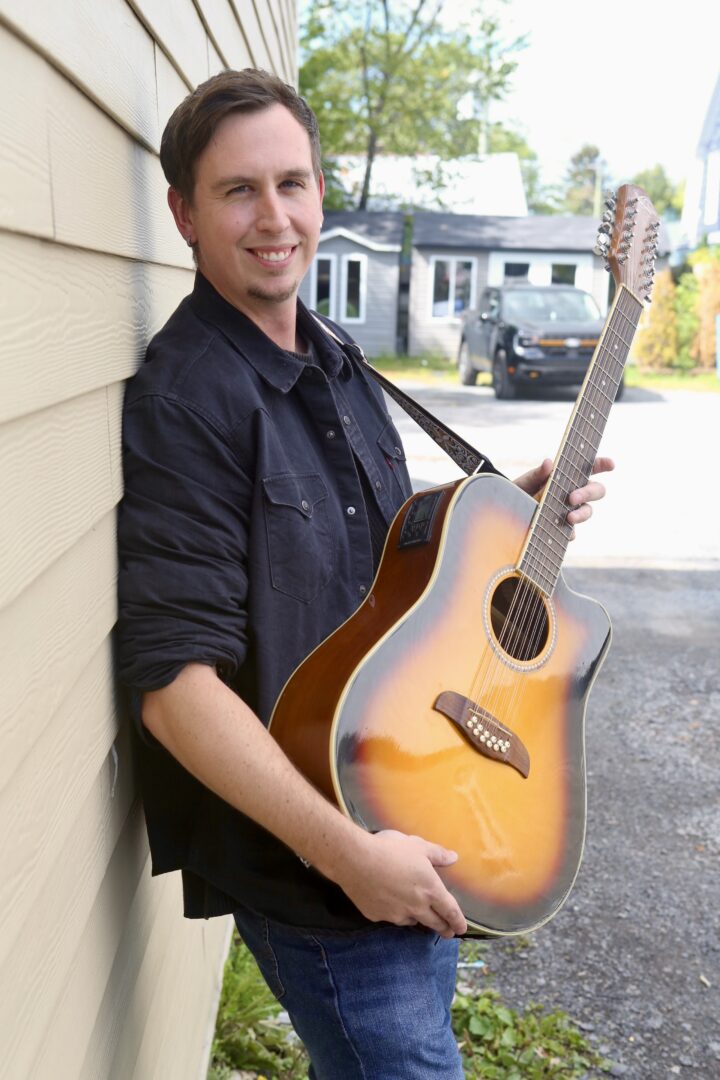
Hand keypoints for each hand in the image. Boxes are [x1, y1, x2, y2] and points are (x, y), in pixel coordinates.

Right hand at [333, 829, 467, 937]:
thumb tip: (454, 858)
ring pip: (413, 920)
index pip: (450, 911)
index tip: (461, 929)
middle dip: (444, 928)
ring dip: (418, 918)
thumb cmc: (390, 849)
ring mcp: (397, 914)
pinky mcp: (378, 916)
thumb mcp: (417, 846)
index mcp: (431, 890)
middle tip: (447, 932)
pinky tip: (390, 903)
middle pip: (435, 923)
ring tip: (417, 913)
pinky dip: (395, 913)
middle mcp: (417, 907)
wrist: (355, 860)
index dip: (458, 921)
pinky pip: (391, 917)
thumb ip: (437, 854)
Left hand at [514, 456, 614, 534]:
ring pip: (588, 512)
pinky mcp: (563, 530)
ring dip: (581, 514)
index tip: (610, 464)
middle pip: (596, 490)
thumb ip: (537, 474)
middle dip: (588, 493)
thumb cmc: (520, 492)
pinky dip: (569, 533)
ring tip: (569, 518)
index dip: (603, 464)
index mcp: (569, 476)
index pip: (590, 467)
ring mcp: (571, 512)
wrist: (508, 515)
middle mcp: (574, 493)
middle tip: (572, 498)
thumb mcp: (525, 482)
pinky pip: (572, 533)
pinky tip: (563, 533)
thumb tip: (548, 462)